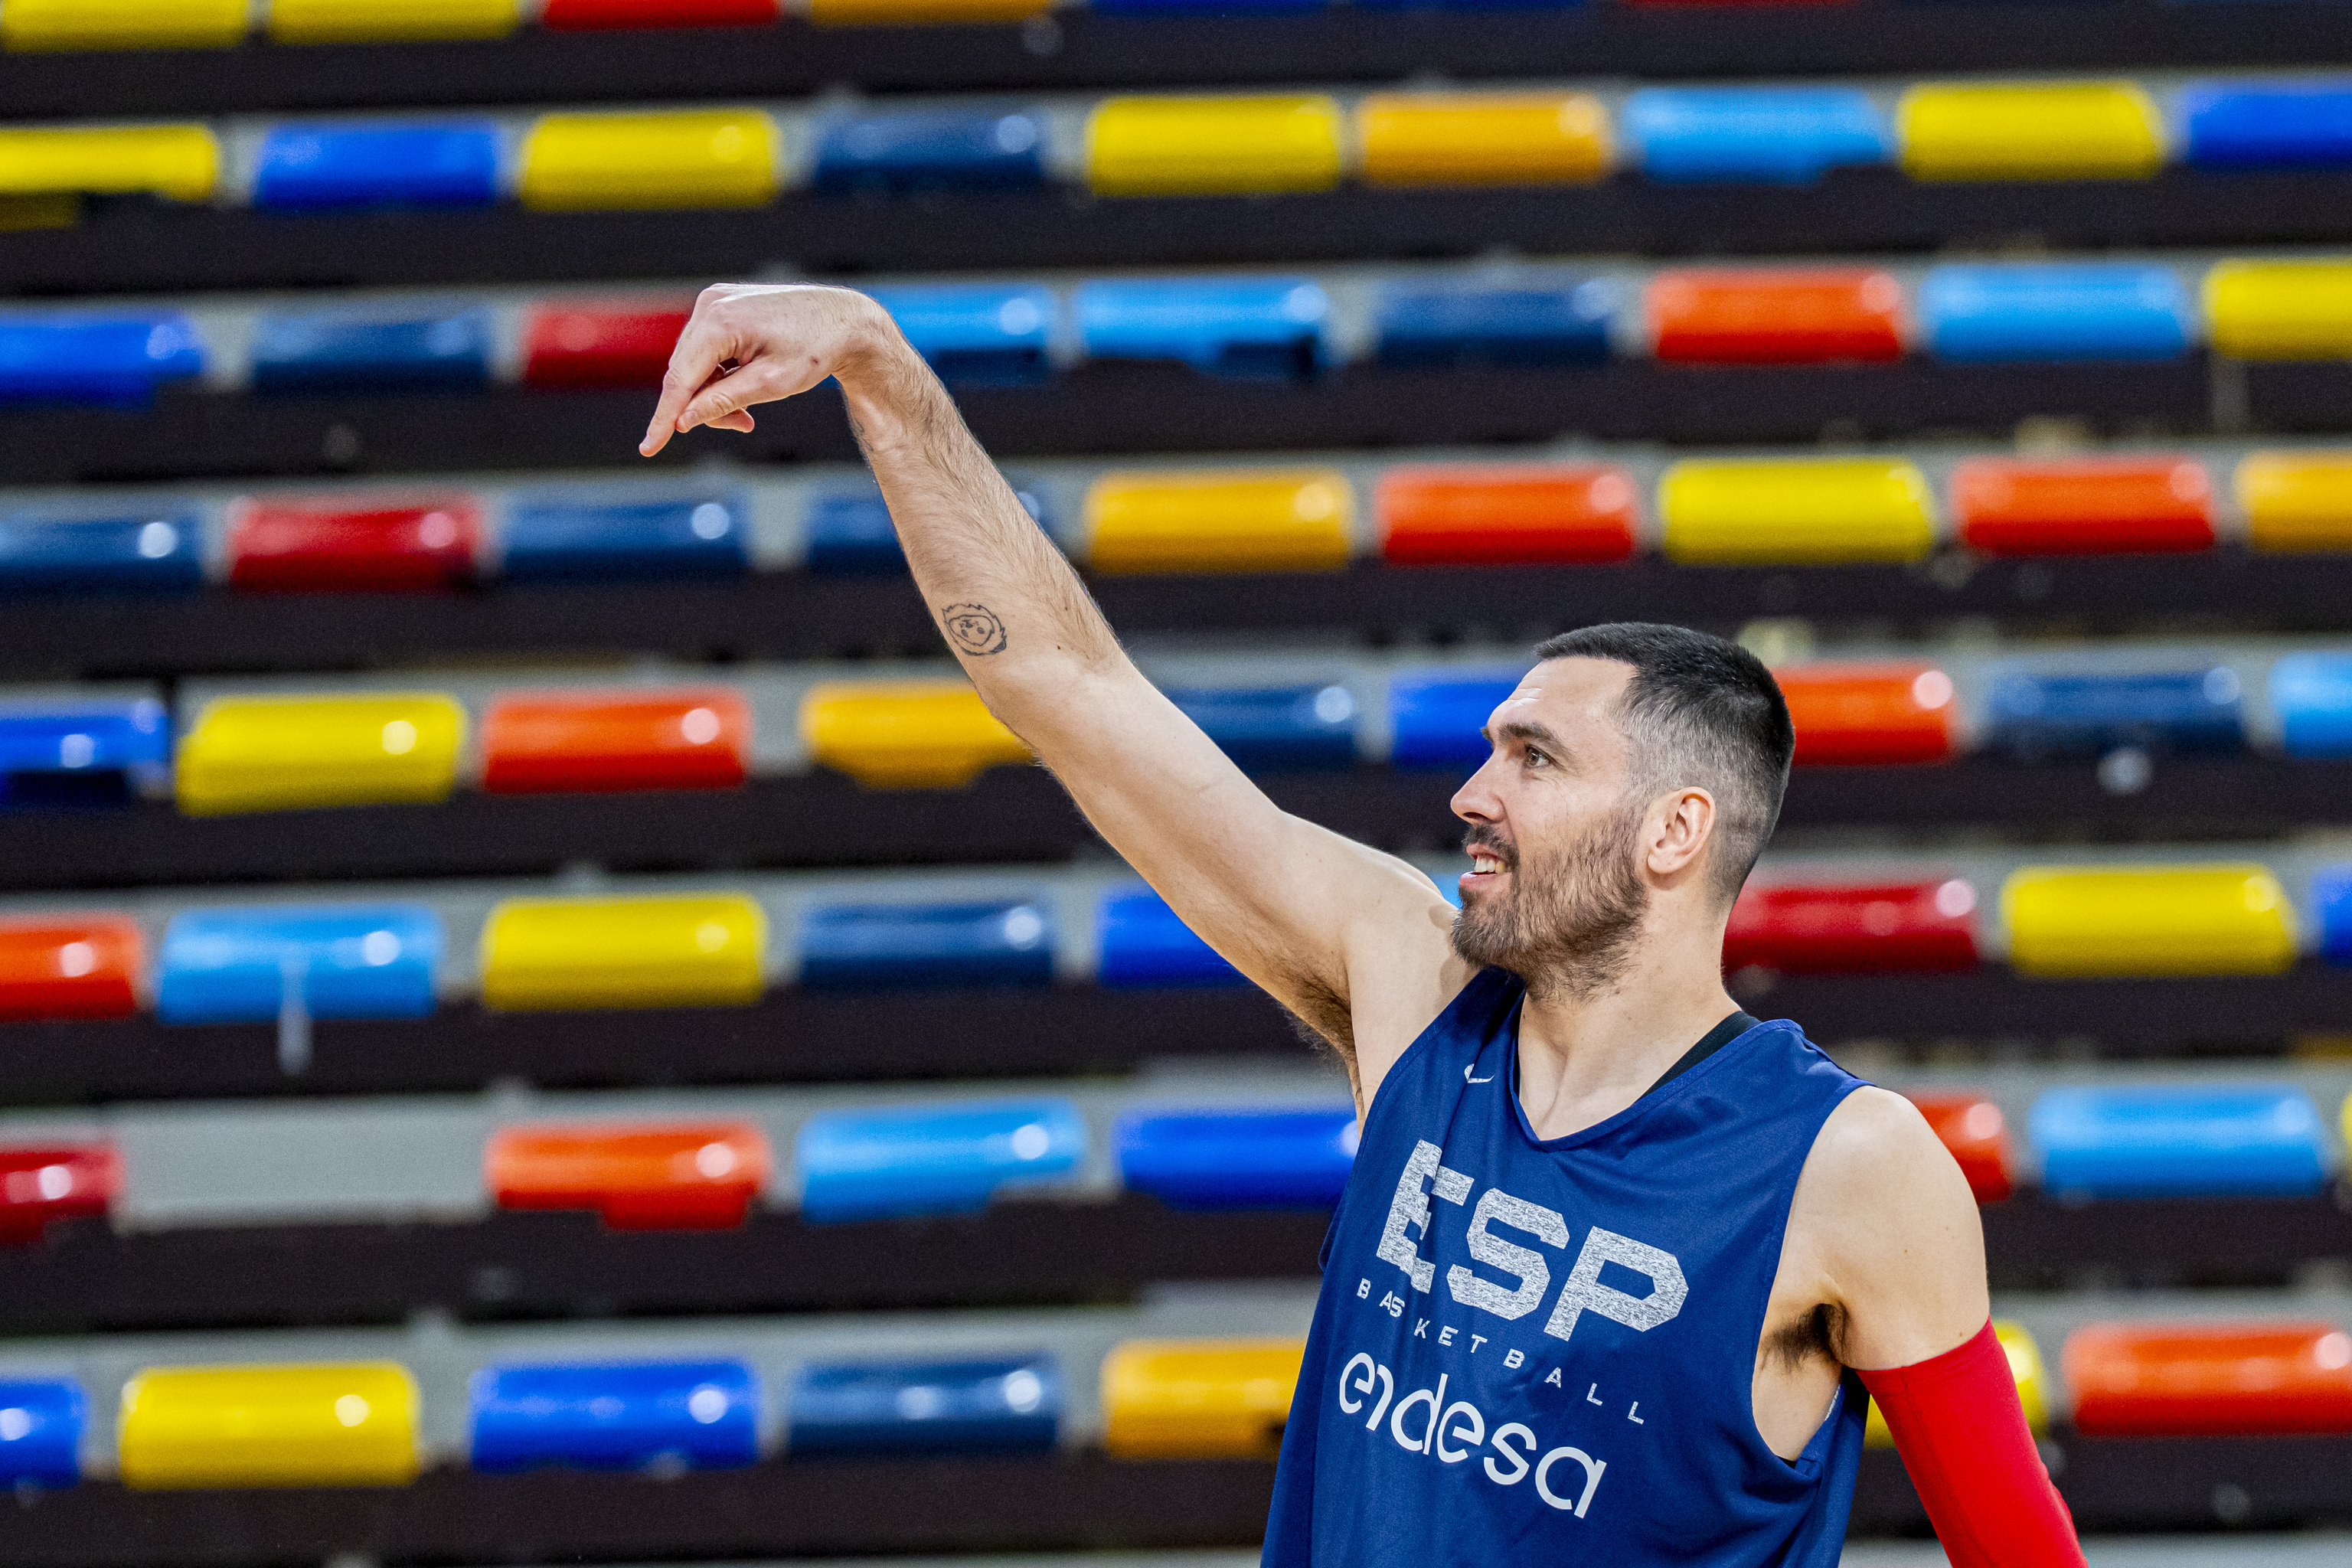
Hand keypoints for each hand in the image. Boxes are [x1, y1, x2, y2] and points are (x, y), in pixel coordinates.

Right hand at [638, 283, 891, 456]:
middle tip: (742, 426)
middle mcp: (710, 305)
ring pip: (694, 364)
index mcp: (720, 321)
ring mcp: (714, 302)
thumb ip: (723, 402)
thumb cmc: (814, 350)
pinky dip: (720, 375)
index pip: (680, 379)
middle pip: (685, 373)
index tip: (649, 448)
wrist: (844, 320)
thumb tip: (683, 421)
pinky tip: (747, 384)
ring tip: (749, 412)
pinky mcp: (721, 306)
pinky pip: (706, 350)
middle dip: (705, 407)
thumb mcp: (771, 385)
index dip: (665, 418)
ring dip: (714, 393)